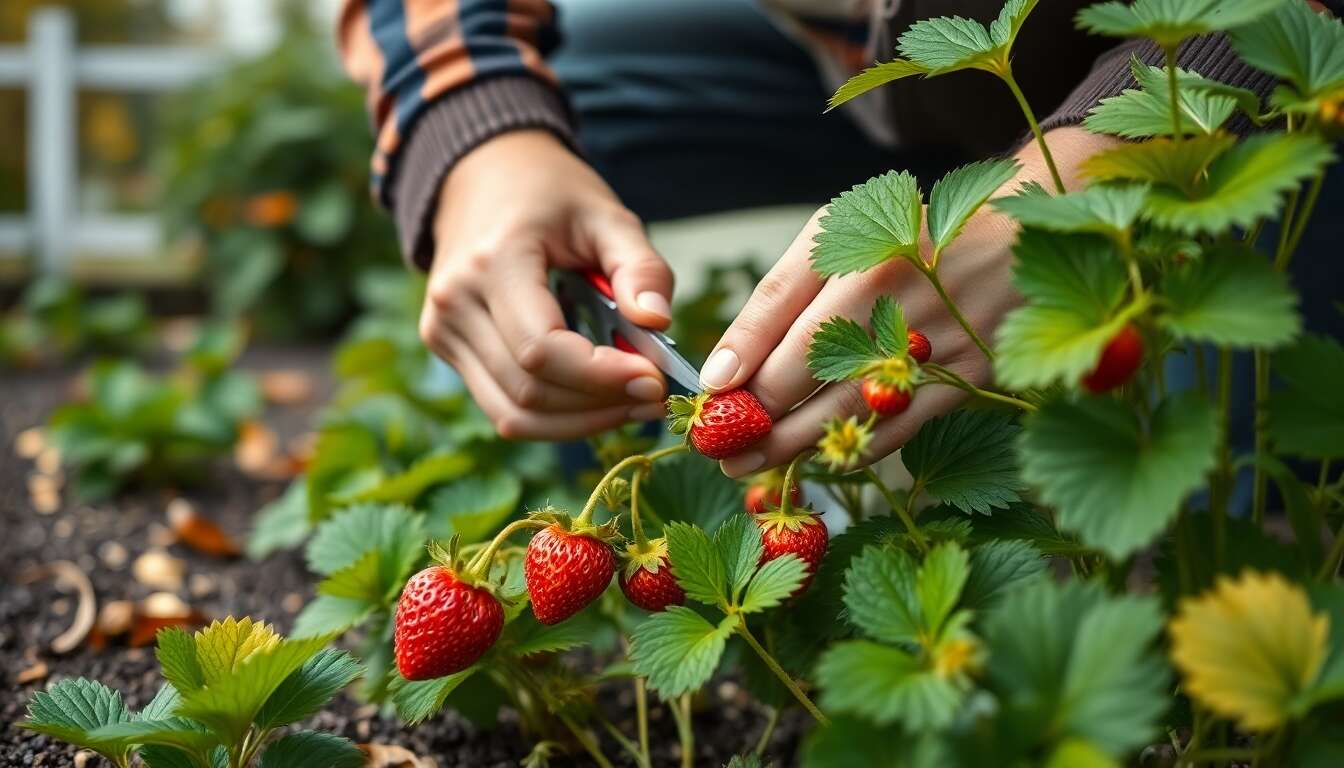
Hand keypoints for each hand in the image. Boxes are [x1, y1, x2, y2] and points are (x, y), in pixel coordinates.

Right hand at [419, 130, 673, 438]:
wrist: (482, 174)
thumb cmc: (550, 194)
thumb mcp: (606, 215)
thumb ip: (640, 267)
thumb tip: (659, 322)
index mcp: (493, 261)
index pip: (542, 349)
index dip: (601, 377)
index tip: (654, 380)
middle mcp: (455, 303)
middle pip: (530, 391)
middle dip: (600, 405)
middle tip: (655, 397)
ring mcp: (442, 331)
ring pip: (514, 414)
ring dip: (580, 422)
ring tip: (632, 404)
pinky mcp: (447, 349)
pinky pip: (503, 407)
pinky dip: (555, 417)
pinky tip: (596, 401)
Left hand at [702, 127, 1120, 476]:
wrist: (1012, 240)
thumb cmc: (904, 244)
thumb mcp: (842, 239)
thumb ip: (784, 294)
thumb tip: (726, 368)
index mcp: (851, 245)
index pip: (777, 302)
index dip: (738, 352)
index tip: (708, 390)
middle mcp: (888, 287)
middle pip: (805, 364)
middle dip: (753, 412)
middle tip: (716, 446)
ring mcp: (930, 333)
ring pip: (846, 405)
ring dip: (790, 444)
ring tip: (749, 465)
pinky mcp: (966, 374)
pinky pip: (896, 427)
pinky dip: (850, 451)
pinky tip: (815, 463)